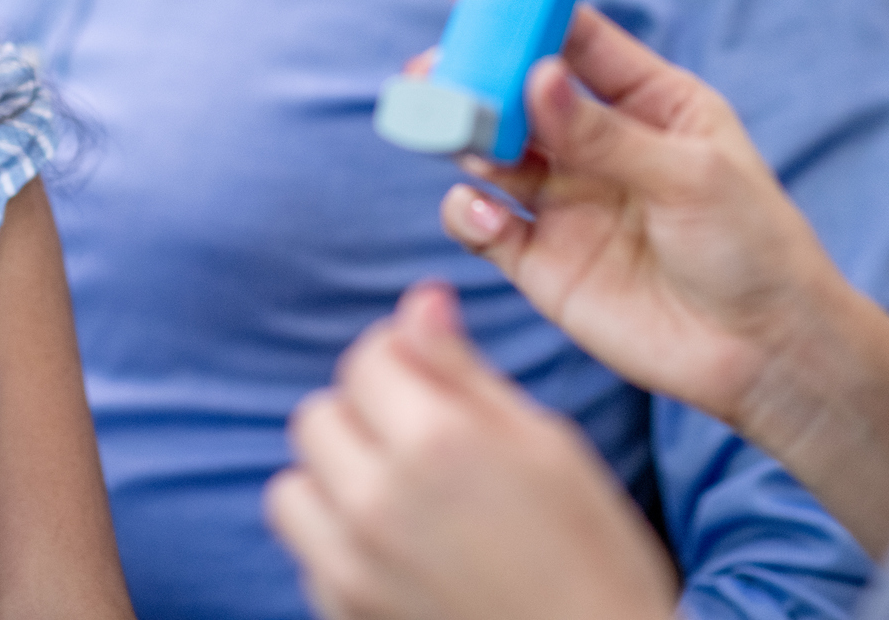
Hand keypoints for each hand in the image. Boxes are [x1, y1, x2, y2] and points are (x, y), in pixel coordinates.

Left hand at [266, 283, 675, 619]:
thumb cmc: (595, 557)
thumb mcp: (547, 446)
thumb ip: (466, 371)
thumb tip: (421, 299)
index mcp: (437, 442)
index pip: (366, 359)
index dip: (400, 358)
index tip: (430, 378)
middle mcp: (377, 501)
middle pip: (318, 418)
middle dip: (362, 417)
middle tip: (419, 442)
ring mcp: (351, 568)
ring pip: (293, 489)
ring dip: (334, 482)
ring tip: (396, 499)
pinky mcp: (342, 616)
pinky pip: (307, 556)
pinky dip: (336, 544)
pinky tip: (396, 553)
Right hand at [424, 0, 888, 557]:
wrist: (765, 353)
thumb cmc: (751, 247)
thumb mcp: (689, 174)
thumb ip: (605, 132)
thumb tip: (536, 76)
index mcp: (647, 102)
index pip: (576, 40)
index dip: (524, 7)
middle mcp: (597, 145)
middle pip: (517, 93)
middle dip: (474, 75)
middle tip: (440, 68)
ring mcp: (565, 201)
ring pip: (490, 152)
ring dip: (464, 137)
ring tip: (456, 132)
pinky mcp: (541, 261)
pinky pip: (482, 224)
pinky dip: (468, 210)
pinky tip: (483, 209)